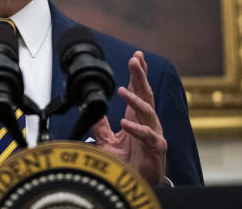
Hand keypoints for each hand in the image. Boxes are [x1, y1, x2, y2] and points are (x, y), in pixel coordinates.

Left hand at [91, 51, 167, 185]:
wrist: (138, 183)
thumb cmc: (127, 162)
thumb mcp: (107, 140)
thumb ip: (99, 124)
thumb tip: (85, 107)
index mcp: (137, 117)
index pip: (139, 91)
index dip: (138, 74)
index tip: (137, 57)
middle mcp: (147, 122)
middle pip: (146, 94)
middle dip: (141, 76)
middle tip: (135, 60)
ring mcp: (154, 133)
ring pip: (148, 111)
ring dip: (135, 100)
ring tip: (121, 90)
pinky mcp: (157, 148)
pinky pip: (147, 135)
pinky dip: (135, 128)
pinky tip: (124, 123)